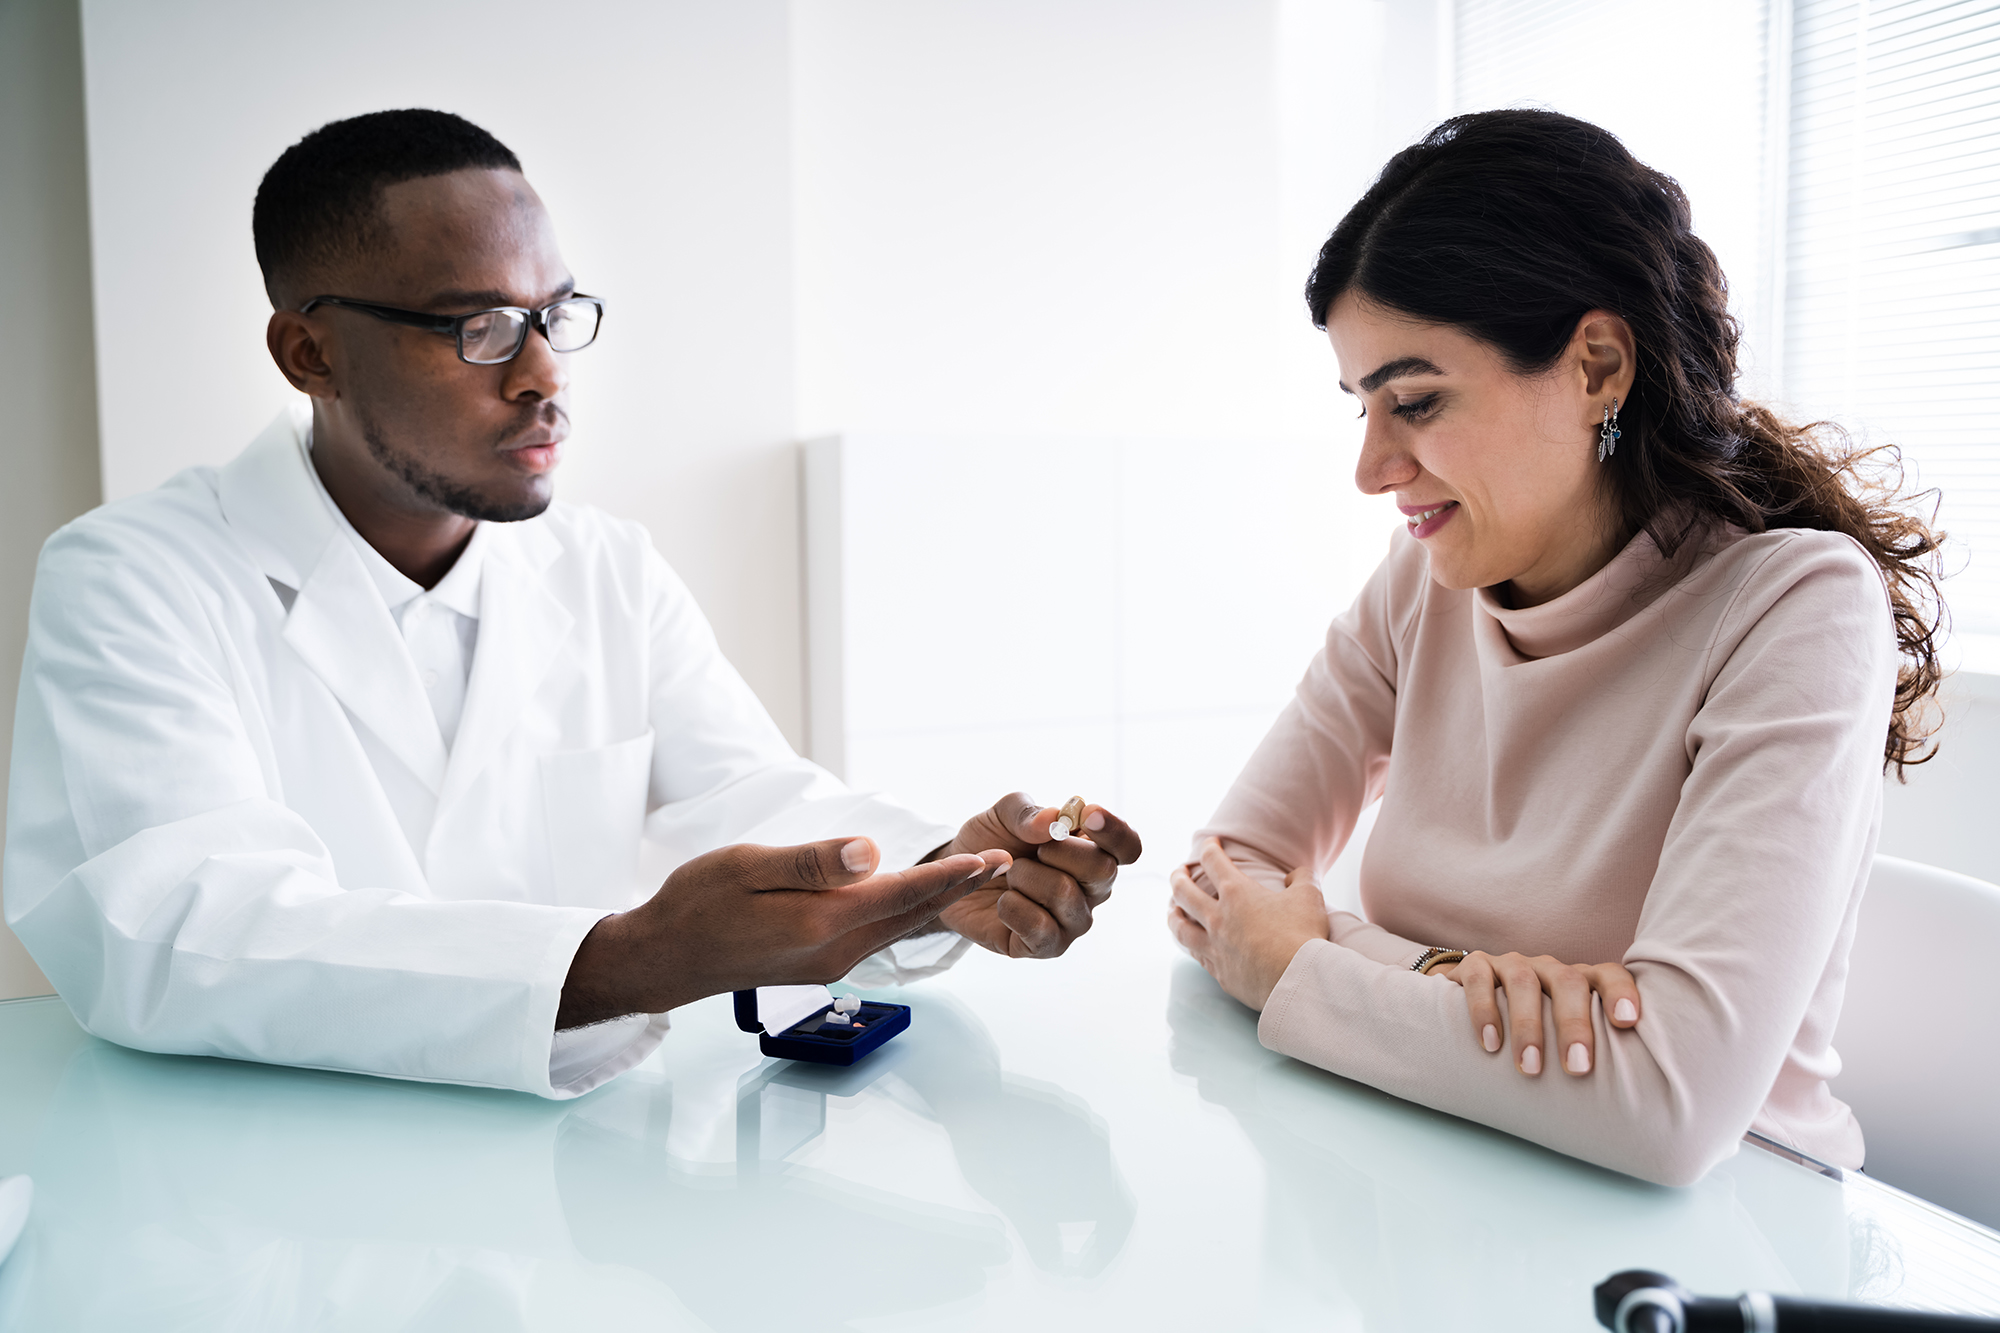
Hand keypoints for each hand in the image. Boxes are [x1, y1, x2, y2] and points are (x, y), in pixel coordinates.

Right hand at [557, 837, 1008, 1026]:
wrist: (666, 958)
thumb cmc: (698, 902)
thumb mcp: (748, 865)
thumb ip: (813, 862)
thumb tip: (871, 852)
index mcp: (820, 922)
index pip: (902, 894)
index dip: (951, 875)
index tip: (992, 859)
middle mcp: (834, 950)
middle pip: (911, 915)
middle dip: (959, 888)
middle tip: (1006, 863)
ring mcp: (829, 963)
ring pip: (897, 929)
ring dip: (937, 903)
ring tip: (975, 877)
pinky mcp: (820, 965)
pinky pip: (878, 937)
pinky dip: (907, 915)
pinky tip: (917, 902)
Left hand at [933, 792, 1142, 957]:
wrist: (956, 877)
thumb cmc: (992, 844)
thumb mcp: (1002, 815)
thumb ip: (1026, 812)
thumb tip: (1052, 820)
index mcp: (1092, 851)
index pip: (1128, 847)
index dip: (1115, 831)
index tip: (1088, 814)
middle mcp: (1091, 889)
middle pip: (1104, 870)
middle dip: (1060, 851)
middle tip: (1033, 849)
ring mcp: (1073, 920)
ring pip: (1065, 893)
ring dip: (1026, 876)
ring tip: (1011, 875)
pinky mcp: (1048, 946)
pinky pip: (1041, 928)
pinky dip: (1013, 907)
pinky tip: (1005, 901)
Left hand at [1167, 839, 1331, 1009]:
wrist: (1298, 981)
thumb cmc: (1303, 935)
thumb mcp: (1309, 897)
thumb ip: (1301, 878)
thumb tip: (1295, 875)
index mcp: (1237, 893)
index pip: (1213, 860)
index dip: (1210, 846)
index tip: (1211, 842)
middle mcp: (1218, 917)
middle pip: (1183, 891)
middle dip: (1178, 876)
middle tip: (1178, 871)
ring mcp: (1214, 946)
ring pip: (1180, 927)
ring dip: (1173, 914)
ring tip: (1172, 909)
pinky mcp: (1219, 972)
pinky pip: (1196, 955)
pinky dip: (1192, 946)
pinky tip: (1192, 945)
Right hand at [1430, 951, 1641, 1075]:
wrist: (1465, 1001)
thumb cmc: (1531, 1031)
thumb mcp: (1562, 1038)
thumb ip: (1586, 1055)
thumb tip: (1622, 1108)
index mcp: (1577, 982)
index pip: (1607, 975)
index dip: (1620, 992)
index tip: (1626, 1022)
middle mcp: (1548, 968)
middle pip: (1568, 982)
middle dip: (1574, 1024)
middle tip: (1577, 1068)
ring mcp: (1511, 964)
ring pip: (1523, 982)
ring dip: (1528, 1026)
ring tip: (1530, 1067)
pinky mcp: (1475, 965)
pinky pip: (1480, 980)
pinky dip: (1484, 1011)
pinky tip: (1490, 1043)